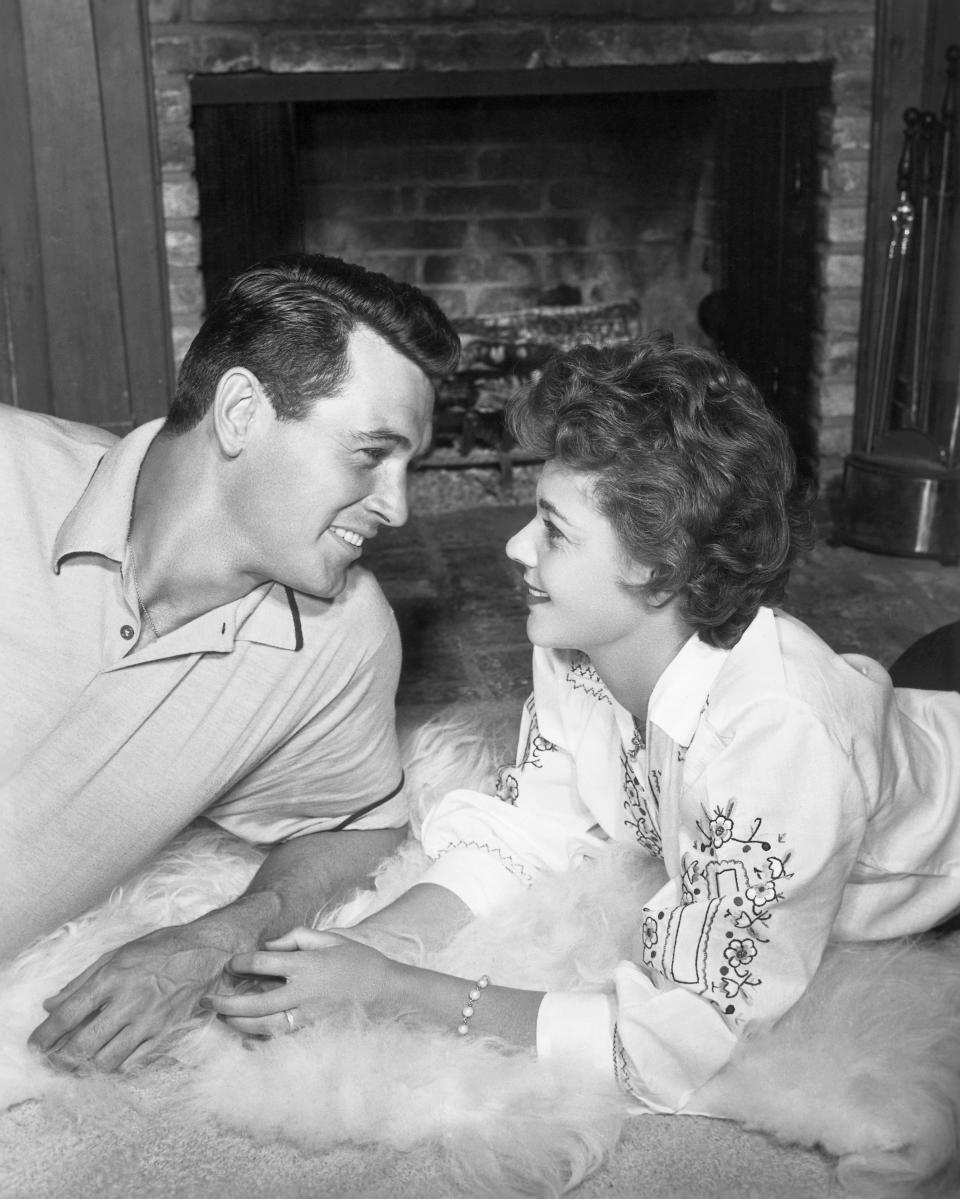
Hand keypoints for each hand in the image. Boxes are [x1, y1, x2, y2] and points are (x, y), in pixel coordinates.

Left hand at [28, 923, 235, 1072]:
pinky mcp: (164, 1034)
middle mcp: (127, 1002)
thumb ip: (82, 980)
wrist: (207, 953)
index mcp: (112, 978)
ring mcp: (147, 1021)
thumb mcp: (118, 953)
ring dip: (84, 1069)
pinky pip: (132, 1063)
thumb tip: (52, 1003)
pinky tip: (106, 1063)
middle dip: (59, 1059)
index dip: (45, 1035)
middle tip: (51, 1062)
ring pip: (105, 1061)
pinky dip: (114, 1068)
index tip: (35, 1045)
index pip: (68, 1014)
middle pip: (82, 1045)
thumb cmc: (162, 949)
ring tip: (75, 1067)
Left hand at [204, 926, 400, 1037]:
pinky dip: (260, 1041)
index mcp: (307, 965)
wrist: (389, 993)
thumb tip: (268, 947)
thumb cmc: (359, 961)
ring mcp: (308, 1017)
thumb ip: (297, 938)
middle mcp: (304, 993)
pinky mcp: (314, 1033)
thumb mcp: (331, 938)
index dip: (241, 962)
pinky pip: (280, 1040)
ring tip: (223, 1018)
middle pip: (255, 1001)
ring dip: (239, 1023)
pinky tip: (247, 1038)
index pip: (262, 963)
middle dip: (227, 1002)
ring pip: (264, 1026)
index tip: (231, 963)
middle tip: (208, 1000)